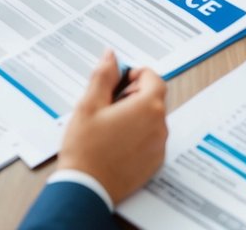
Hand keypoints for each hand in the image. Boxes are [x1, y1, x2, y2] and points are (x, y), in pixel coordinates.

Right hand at [58, 50, 168, 203]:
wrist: (85, 189)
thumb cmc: (85, 149)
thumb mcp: (89, 105)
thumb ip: (103, 76)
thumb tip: (111, 56)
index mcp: (147, 107)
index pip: (153, 78)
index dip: (136, 75)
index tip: (119, 82)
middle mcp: (159, 125)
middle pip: (154, 98)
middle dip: (134, 95)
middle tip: (109, 104)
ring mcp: (159, 146)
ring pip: (152, 119)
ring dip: (136, 115)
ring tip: (110, 126)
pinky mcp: (155, 163)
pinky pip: (152, 140)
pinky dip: (139, 135)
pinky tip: (116, 143)